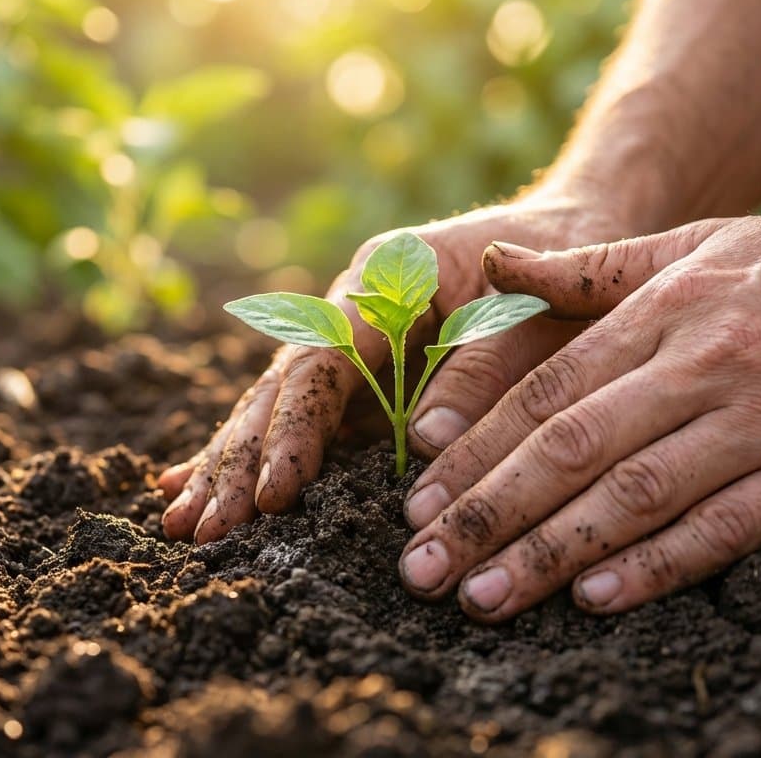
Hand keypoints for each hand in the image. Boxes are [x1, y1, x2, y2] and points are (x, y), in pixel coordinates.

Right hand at [157, 195, 643, 542]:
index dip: (294, 430)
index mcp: (384, 281)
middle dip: (240, 460)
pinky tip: (194, 486)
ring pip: (276, 410)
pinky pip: (302, 424)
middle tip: (202, 529)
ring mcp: (352, 348)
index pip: (322, 362)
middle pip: (280, 389)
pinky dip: (256, 457)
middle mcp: (352, 312)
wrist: (576, 230)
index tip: (276, 493)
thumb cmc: (563, 264)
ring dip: (232, 467)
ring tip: (185, 526)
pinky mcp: (364, 381)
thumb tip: (425, 442)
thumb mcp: (534, 306)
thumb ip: (483, 364)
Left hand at [399, 207, 760, 619]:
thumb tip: (497, 266)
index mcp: (668, 310)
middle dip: (485, 515)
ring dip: (548, 554)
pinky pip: (723, 529)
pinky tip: (594, 599)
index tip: (417, 501)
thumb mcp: (706, 243)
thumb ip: (596, 267)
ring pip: (633, 496)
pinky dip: (656, 567)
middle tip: (420, 568)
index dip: (476, 452)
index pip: (546, 390)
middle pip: (570, 449)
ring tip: (481, 597)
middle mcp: (705, 364)